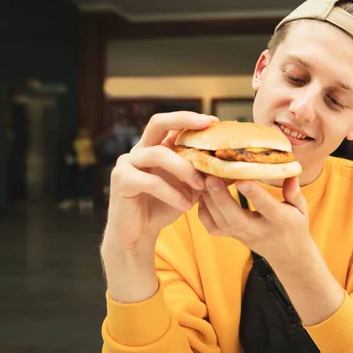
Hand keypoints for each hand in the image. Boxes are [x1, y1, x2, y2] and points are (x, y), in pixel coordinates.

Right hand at [103, 112, 217, 251]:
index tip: (213, 121)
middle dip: (183, 120)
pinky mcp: (121, 180)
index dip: (191, 118)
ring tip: (201, 186)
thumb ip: (202, 174)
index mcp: (155, 147)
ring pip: (158, 154)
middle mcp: (139, 150)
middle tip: (207, 126)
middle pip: (157, 122)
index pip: (171, 123)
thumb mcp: (189, 188)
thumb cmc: (164, 207)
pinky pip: (151, 181)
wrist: (138, 234)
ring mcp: (127, 163)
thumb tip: (231, 166)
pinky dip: (172, 193)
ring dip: (184, 169)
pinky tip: (186, 206)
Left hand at [197, 175, 311, 264]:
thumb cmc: (295, 226)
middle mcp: (258, 229)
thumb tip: (291, 170)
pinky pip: (213, 228)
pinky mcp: (233, 237)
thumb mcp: (302, 209)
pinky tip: (204, 195)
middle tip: (210, 177)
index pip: (265, 206)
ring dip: (209, 201)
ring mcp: (243, 235)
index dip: (253, 193)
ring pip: (221, 223)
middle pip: (235, 218)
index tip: (241, 178)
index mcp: (280, 220)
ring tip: (203, 179)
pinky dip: (204, 212)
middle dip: (221, 197)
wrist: (288, 255)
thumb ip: (294, 191)